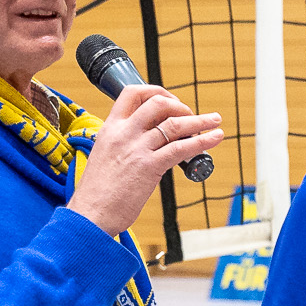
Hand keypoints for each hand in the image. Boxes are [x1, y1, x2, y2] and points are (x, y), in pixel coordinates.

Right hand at [69, 84, 224, 236]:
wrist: (90, 214)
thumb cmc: (98, 192)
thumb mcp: (105, 156)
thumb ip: (124, 144)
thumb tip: (149, 143)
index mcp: (110, 128)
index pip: (132, 93)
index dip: (156, 91)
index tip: (170, 100)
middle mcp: (123, 133)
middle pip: (157, 103)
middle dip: (180, 105)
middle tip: (190, 116)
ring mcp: (137, 149)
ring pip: (174, 124)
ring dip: (200, 120)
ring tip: (214, 121)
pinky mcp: (150, 167)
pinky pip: (182, 148)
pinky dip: (203, 140)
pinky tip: (215, 138)